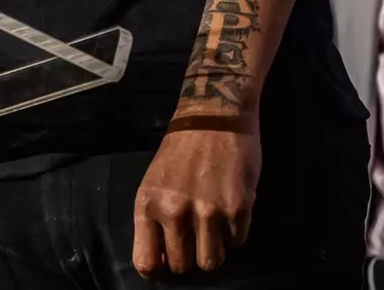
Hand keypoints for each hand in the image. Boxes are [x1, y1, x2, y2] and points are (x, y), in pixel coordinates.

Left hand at [133, 125, 260, 277]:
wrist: (214, 115)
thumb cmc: (180, 150)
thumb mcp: (154, 183)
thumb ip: (154, 220)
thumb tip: (162, 261)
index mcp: (148, 204)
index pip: (146, 262)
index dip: (159, 269)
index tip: (167, 261)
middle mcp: (174, 211)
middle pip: (182, 267)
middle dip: (189, 259)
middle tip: (195, 239)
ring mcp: (208, 212)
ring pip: (210, 263)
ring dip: (213, 250)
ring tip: (214, 227)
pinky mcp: (238, 209)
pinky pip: (237, 243)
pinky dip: (234, 234)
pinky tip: (230, 210)